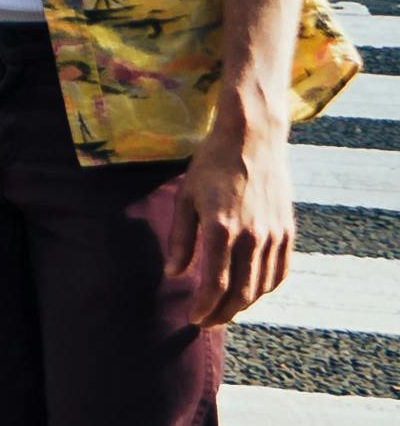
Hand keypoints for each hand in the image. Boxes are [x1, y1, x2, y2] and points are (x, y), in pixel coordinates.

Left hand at [173, 128, 293, 325]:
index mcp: (221, 228)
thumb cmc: (211, 165)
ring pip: (261, 287)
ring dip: (244, 306)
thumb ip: (181, 238)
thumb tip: (174, 274)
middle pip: (241, 293)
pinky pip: (280, 273)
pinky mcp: (287, 232)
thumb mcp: (187, 198)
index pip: (214, 284)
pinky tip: (251, 293)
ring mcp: (273, 236)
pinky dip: (266, 289)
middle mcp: (251, 237)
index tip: (192, 319)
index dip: (203, 307)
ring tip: (225, 311)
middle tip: (206, 322)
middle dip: (222, 314)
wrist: (251, 140)